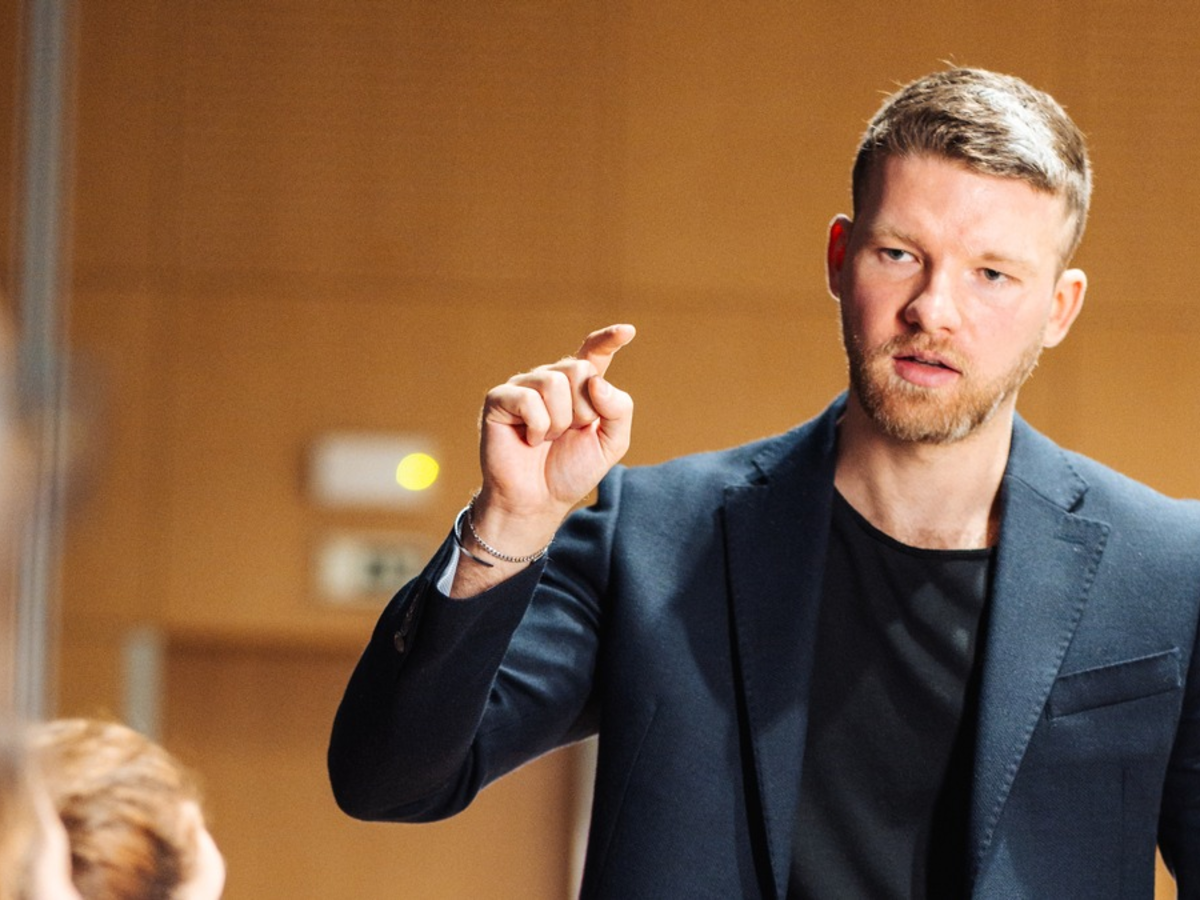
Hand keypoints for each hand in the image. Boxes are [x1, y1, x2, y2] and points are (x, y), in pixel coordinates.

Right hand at [471, 323, 635, 559]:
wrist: (538, 500)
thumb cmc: (570, 470)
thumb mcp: (610, 443)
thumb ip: (618, 409)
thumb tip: (596, 381)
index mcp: (578, 387)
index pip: (594, 353)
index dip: (608, 339)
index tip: (627, 331)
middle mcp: (550, 380)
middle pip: (579, 368)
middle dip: (583, 409)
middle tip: (568, 433)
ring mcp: (523, 387)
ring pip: (554, 383)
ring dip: (559, 422)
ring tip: (548, 438)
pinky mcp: (499, 399)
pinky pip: (529, 400)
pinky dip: (537, 427)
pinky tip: (529, 439)